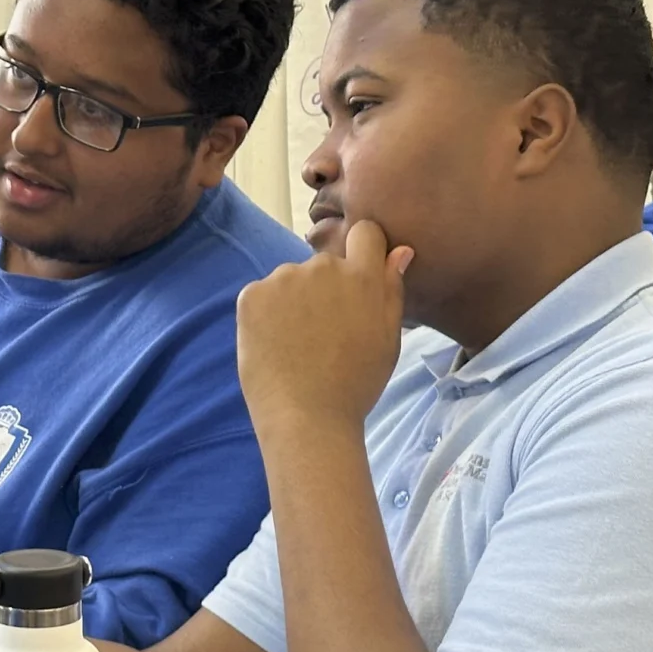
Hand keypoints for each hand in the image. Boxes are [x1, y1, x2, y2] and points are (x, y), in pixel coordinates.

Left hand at [237, 219, 413, 437]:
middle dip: (323, 289)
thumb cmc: (356, 385)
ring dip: (293, 302)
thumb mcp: (388, 339)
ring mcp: (283, 279)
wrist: (308, 418)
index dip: (362, 251)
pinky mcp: (252, 295)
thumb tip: (401, 251)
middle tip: (322, 335)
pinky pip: (261, 296)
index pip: (365, 233)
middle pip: (323, 265)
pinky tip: (274, 346)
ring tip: (296, 346)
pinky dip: (265, 316)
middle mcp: (323, 267)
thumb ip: (392, 289)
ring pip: (290, 282)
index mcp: (362, 276)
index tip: (353, 282)